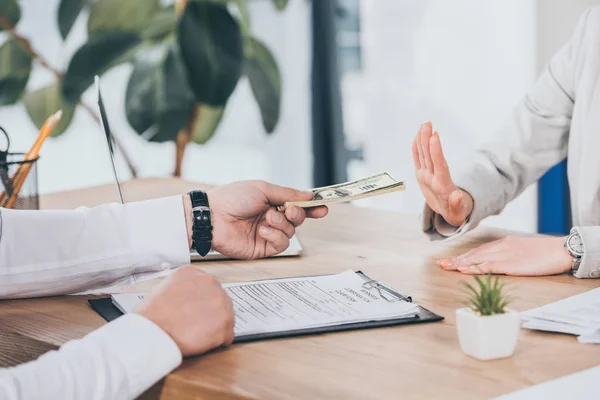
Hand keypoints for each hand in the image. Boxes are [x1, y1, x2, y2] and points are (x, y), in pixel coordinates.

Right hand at [135, 266, 233, 356]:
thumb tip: (189, 300)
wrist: (153, 330)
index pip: (207, 287)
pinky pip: (228, 335)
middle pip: (219, 301)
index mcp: (194, 273)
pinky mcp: (225, 321)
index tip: (197, 310)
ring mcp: (220, 302)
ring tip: (197, 334)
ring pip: (225, 317)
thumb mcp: (164, 288)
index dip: (202, 303)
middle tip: (196, 325)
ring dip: (214, 328)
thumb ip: (182, 290)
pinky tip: (202, 342)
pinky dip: (218, 342)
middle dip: (210, 314)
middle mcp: (210, 283)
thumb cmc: (152, 315)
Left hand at [185, 181, 327, 258]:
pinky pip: (281, 245)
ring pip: (291, 233)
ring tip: (268, 218)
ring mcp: (267, 233)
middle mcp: (271, 218)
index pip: (297, 205)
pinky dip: (275, 236)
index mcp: (271, 202)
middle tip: (290, 210)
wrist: (212, 216)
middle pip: (298, 219)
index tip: (323, 207)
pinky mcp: (262, 248)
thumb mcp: (262, 189)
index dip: (311, 207)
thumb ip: (287, 193)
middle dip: (299, 214)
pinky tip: (263, 230)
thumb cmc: (232, 198)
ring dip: (283, 224)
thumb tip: (308, 194)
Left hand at [412, 121, 473, 226]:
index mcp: (441, 185)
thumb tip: (458, 197)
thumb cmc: (456, 210)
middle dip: (426, 139)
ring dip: (422, 139)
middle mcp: (430, 179)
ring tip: (424, 124)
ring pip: (422, 155)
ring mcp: (424, 176)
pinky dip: (417, 146)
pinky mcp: (421, 175)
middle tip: (427, 123)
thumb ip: (458, 203)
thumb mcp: (458, 210)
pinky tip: (417, 135)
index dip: (435, 150)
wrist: (445, 214)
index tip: (434, 136)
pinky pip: (418, 158)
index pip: (438, 165)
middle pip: (428, 157)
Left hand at [437, 236, 571, 275]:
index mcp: (503, 244)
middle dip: (456, 260)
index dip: (463, 256)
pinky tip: (464, 270)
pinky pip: (489, 266)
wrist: (560, 250)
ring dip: (460, 264)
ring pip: (477, 259)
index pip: (478, 251)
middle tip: (441, 264)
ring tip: (447, 267)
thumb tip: (495, 261)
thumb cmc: (544, 252)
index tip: (450, 260)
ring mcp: (505, 255)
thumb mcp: (521, 249)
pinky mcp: (511, 264)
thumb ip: (507, 253)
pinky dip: (475, 268)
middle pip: (474, 254)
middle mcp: (500, 247)